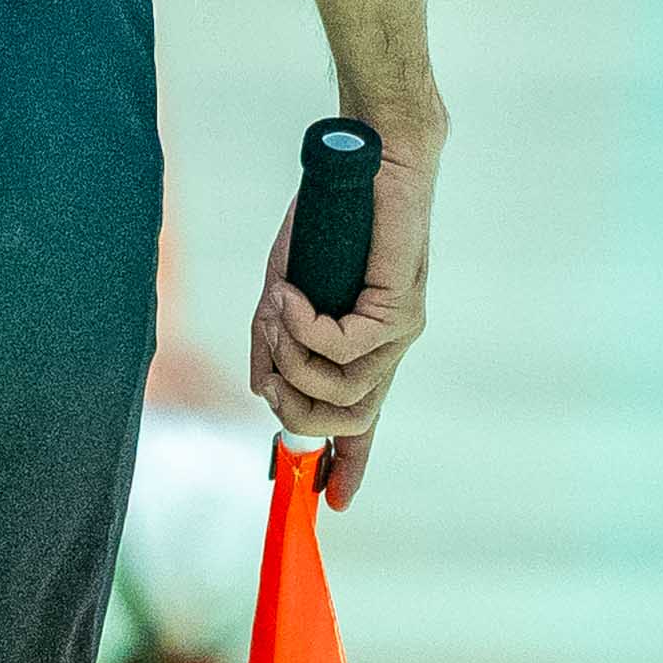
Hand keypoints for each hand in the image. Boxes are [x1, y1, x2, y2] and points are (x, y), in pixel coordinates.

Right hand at [250, 114, 437, 508]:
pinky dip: (304, 328)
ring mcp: (399, 332)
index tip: (333, 501)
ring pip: (344, 388)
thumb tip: (263, 388)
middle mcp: (389, 347)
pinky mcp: (400, 309)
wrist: (366, 160)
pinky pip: (343, 347)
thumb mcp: (287, 288)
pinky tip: (289, 297)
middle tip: (267, 369)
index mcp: (367, 346)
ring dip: (292, 359)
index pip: (364, 419)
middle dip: (295, 407)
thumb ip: (274, 338)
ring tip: (274, 311)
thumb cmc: (330, 219)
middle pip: (349, 418)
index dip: (351, 463)